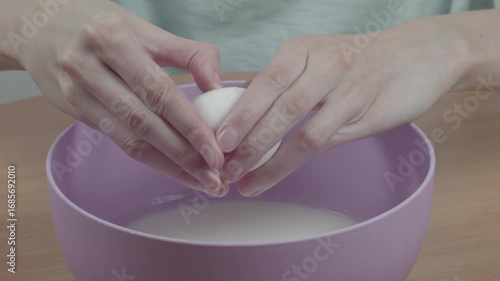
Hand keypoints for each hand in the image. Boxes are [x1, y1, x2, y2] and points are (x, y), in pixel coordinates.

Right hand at [14, 0, 225, 195]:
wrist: (40, 26)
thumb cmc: (102, 26)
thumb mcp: (144, 28)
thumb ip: (188, 53)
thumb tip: (219, 86)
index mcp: (112, 39)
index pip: (158, 91)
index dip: (189, 126)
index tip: (215, 152)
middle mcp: (88, 67)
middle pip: (144, 122)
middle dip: (184, 156)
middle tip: (215, 179)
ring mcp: (76, 93)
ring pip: (129, 140)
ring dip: (169, 166)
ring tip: (200, 182)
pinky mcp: (75, 112)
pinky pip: (118, 140)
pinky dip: (150, 158)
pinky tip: (174, 168)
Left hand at [217, 19, 468, 195]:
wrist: (419, 53)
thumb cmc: (360, 62)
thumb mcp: (319, 61)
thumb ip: (288, 86)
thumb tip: (248, 117)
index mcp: (300, 49)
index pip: (260, 84)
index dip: (237, 115)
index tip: (215, 142)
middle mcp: (320, 62)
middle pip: (274, 104)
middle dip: (244, 138)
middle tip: (221, 165)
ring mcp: (344, 86)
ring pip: (297, 126)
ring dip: (265, 157)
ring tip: (242, 179)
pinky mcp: (364, 108)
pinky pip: (322, 139)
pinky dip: (292, 161)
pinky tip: (274, 175)